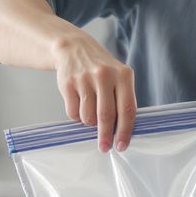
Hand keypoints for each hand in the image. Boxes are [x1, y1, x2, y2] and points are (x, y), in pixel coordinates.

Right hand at [50, 31, 135, 152]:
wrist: (74, 48)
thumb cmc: (101, 69)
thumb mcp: (118, 77)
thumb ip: (122, 100)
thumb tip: (121, 132)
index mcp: (123, 75)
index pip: (127, 109)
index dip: (125, 131)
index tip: (121, 145)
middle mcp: (104, 75)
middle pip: (106, 116)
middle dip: (105, 136)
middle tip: (104, 147)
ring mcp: (85, 79)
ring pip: (88, 117)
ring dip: (89, 122)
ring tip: (90, 112)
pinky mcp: (68, 83)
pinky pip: (73, 112)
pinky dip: (77, 115)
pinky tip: (79, 104)